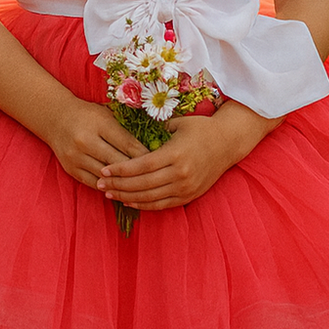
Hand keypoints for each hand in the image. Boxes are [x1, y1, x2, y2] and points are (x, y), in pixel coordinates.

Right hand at [46, 100, 148, 190]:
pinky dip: (108, 187)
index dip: (146, 155)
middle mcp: (86, 141)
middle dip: (138, 171)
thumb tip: (154, 142)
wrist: (55, 118)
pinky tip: (122, 190)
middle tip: (156, 178)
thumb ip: (127, 127)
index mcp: (100, 123)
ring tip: (141, 188)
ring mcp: (76, 157)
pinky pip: (94, 183)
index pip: (128, 144)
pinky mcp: (71, 169)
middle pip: (118, 162)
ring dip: (124, 183)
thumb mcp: (108, 114)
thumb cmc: (89, 115)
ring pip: (106, 176)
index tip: (160, 163)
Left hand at [96, 105, 276, 210]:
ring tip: (110, 193)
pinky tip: (129, 201)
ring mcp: (186, 187)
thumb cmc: (201, 128)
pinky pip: (162, 205)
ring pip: (150, 197)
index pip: (141, 165)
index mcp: (175, 153)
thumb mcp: (177, 123)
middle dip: (118, 185)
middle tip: (100, 183)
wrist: (229, 142)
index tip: (104, 169)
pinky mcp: (189, 195)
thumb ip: (154, 130)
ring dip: (127, 197)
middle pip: (142, 184)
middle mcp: (181, 173)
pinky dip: (144, 205)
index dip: (121, 169)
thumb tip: (128, 133)